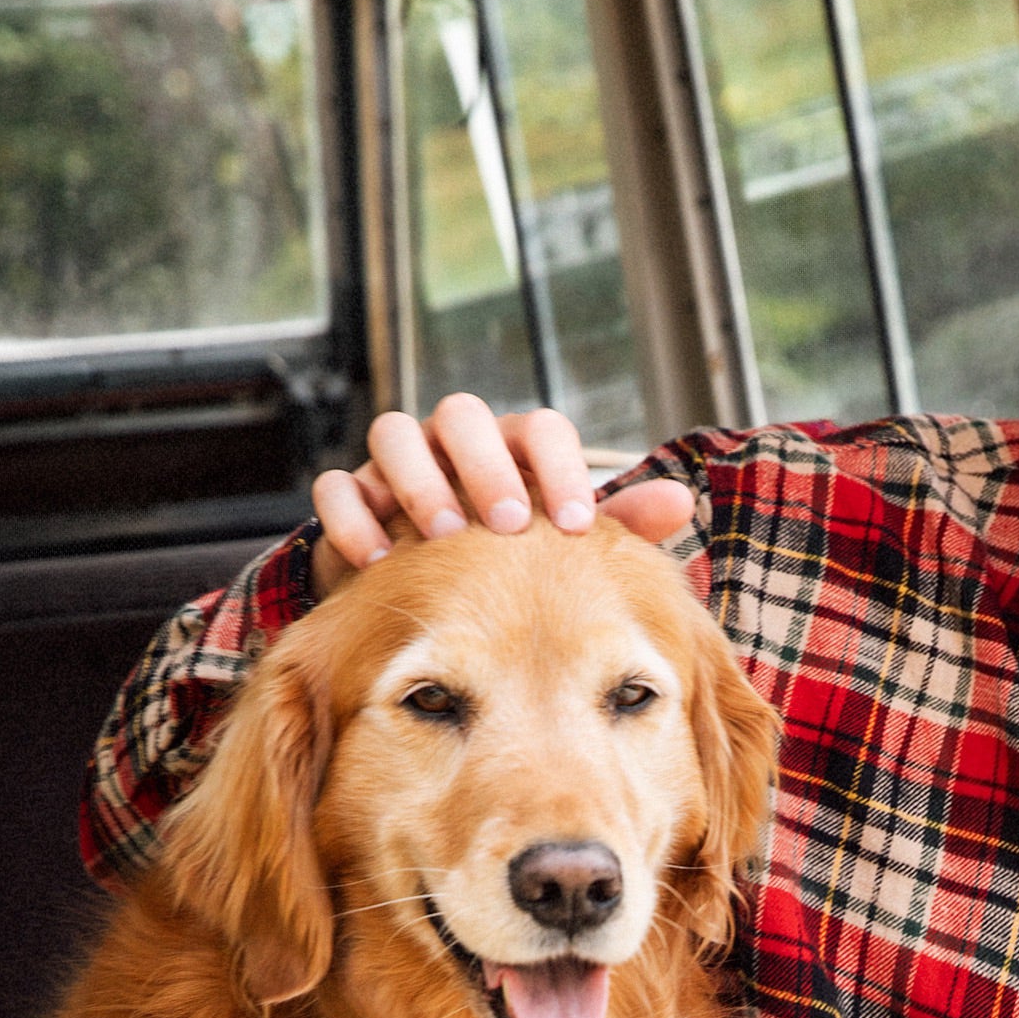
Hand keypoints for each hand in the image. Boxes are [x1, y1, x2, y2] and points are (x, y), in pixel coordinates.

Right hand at [310, 398, 695, 597]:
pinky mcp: (351, 496)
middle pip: (460, 415)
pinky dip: (353, 517)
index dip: (559, 468)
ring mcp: (397, 465)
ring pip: (394, 434)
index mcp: (514, 448)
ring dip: (417, 480)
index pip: (540, 429)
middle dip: (483, 466)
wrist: (434, 602)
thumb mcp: (565, 550)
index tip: (579, 525)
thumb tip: (680, 501)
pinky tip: (377, 560)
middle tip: (508, 525)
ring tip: (440, 536)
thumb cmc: (514, 569)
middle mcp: (455, 444)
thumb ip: (618, 526)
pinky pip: (338, 488)